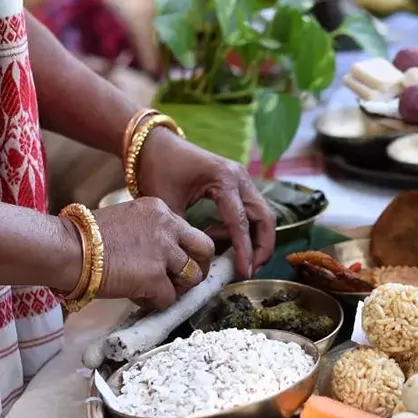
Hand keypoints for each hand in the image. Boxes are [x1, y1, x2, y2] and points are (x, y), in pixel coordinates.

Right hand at [91, 197, 214, 308]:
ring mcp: (163, 252)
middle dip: (199, 267)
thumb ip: (148, 232)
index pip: (190, 231)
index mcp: (159, 210)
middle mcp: (167, 227)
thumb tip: (158, 255)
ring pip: (193, 277)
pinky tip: (137, 297)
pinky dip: (155, 302)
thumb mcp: (125, 219)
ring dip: (178, 288)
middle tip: (185, 281)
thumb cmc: (84, 237)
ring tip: (156, 291)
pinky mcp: (154, 277)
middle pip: (205, 249)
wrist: (66, 248)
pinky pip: (169, 298)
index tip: (178, 262)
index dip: (186, 250)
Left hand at [137, 129, 275, 277]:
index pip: (240, 222)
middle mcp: (239, 177)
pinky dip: (242, 228)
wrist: (153, 144)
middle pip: (264, 217)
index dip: (245, 251)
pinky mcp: (236, 183)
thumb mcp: (167, 204)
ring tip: (237, 259)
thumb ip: (185, 233)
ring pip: (261, 214)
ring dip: (255, 238)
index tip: (244, 273)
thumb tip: (196, 263)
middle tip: (251, 269)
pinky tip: (219, 238)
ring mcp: (240, 179)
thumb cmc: (158, 169)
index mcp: (224, 179)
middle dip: (262, 246)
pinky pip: (249, 210)